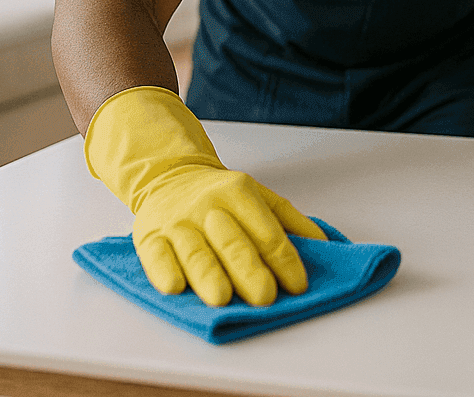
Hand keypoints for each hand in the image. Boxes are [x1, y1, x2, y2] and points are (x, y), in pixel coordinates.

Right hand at [84, 86, 327, 306]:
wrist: (170, 175)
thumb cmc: (221, 194)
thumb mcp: (260, 196)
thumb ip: (290, 220)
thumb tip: (324, 244)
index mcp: (239, 193)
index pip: (267, 231)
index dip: (284, 260)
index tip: (298, 285)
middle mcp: (208, 206)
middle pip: (233, 243)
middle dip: (249, 271)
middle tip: (264, 296)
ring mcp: (177, 222)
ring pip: (195, 252)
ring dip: (208, 275)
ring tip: (221, 298)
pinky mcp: (149, 236)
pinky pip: (155, 255)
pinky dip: (164, 272)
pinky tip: (175, 287)